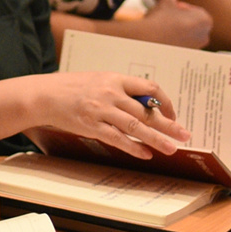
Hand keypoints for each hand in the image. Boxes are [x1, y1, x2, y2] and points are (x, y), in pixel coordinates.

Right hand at [37, 72, 190, 160]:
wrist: (45, 95)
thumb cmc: (73, 87)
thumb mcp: (100, 80)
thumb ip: (122, 90)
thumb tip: (147, 104)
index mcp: (116, 78)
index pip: (150, 88)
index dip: (165, 102)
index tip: (172, 115)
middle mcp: (111, 93)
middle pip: (147, 110)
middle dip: (168, 124)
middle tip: (185, 135)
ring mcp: (101, 110)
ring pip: (136, 126)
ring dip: (157, 138)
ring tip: (172, 148)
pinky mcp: (91, 126)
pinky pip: (117, 138)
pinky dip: (133, 147)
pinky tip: (146, 153)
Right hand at [141, 0, 211, 47]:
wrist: (149, 41)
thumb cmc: (161, 20)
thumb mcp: (165, 2)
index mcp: (204, 20)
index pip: (196, 11)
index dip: (183, 8)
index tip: (172, 8)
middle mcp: (204, 36)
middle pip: (194, 25)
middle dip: (182, 20)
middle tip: (168, 17)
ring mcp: (196, 48)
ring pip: (188, 36)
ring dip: (178, 31)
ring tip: (163, 28)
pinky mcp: (185, 57)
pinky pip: (182, 46)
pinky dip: (174, 42)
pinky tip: (162, 38)